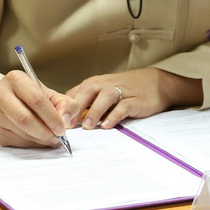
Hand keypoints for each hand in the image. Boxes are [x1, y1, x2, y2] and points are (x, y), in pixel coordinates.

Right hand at [0, 71, 77, 147]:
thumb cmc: (26, 97)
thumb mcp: (46, 93)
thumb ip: (63, 103)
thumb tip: (65, 119)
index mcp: (16, 79)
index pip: (36, 99)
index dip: (51, 116)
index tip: (62, 128)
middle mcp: (1, 93)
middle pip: (25, 118)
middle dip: (45, 132)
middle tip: (57, 138)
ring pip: (20, 131)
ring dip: (39, 139)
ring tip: (50, 139)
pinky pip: (15, 141)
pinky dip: (30, 144)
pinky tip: (38, 140)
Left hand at [65, 68, 202, 129]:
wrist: (155, 83)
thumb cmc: (125, 90)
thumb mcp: (102, 95)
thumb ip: (85, 105)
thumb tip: (65, 121)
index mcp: (93, 85)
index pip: (74, 94)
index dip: (64, 107)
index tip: (54, 120)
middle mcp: (104, 85)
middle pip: (86, 93)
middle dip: (75, 108)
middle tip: (66, 123)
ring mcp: (120, 92)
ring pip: (104, 98)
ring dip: (94, 111)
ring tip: (87, 126)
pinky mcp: (134, 100)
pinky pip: (123, 107)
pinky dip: (114, 115)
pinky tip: (108, 125)